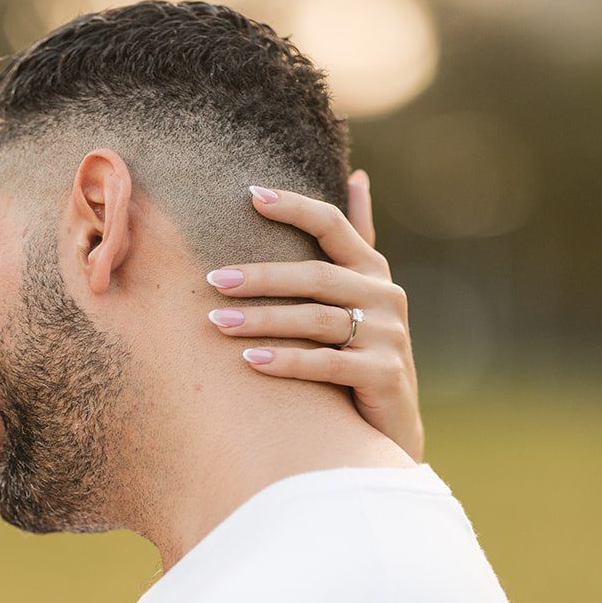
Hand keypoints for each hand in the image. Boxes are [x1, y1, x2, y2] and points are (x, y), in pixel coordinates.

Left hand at [204, 171, 422, 462]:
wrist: (389, 426)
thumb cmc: (361, 353)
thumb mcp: (362, 295)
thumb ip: (355, 243)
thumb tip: (358, 177)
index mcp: (373, 271)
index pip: (332, 226)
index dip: (295, 208)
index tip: (250, 195)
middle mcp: (386, 296)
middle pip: (316, 276)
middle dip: (261, 276)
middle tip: (212, 279)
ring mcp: (388, 337)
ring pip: (317, 320)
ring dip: (263, 320)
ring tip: (217, 322)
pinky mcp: (384, 375)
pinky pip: (327, 365)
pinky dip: (287, 361)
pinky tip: (249, 361)